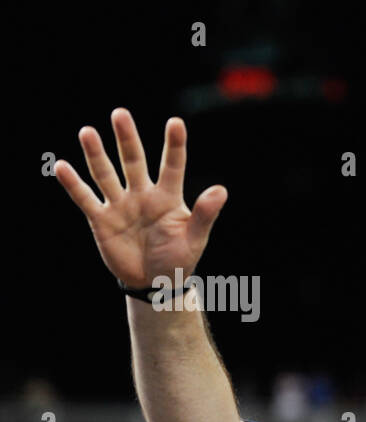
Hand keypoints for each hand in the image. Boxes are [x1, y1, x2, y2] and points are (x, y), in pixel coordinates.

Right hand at [54, 108, 226, 287]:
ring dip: (96, 154)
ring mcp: (120, 205)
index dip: (174, 145)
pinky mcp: (102, 220)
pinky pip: (86, 198)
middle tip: (120, 114)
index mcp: (168, 197)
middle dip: (127, 139)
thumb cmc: (179, 259)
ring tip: (88, 132)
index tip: (176, 122)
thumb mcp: (195, 239)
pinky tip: (62, 166)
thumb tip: (221, 190)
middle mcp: (142, 195)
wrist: (155, 282)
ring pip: (106, 174)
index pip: (172, 166)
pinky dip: (74, 184)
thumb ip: (205, 214)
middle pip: (133, 161)